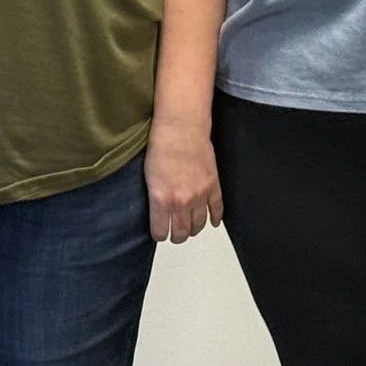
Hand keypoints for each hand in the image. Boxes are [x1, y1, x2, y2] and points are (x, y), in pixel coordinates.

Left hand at [146, 124, 221, 243]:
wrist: (182, 129)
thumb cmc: (161, 147)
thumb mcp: (148, 176)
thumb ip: (155, 199)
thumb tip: (159, 211)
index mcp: (161, 200)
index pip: (160, 232)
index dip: (159, 234)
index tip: (159, 232)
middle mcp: (181, 203)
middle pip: (181, 233)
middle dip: (176, 236)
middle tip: (174, 233)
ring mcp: (200, 197)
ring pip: (199, 226)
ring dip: (193, 229)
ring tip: (189, 227)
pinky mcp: (214, 188)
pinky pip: (217, 211)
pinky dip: (215, 219)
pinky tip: (211, 222)